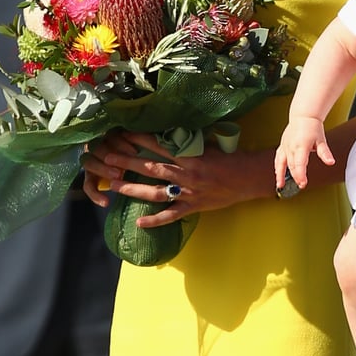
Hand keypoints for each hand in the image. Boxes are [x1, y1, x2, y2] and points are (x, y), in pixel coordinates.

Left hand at [83, 131, 273, 227]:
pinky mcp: (193, 207)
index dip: (139, 140)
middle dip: (127, 162)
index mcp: (189, 156)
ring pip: (155, 192)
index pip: (159, 146)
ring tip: (113, 185)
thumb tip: (169, 133)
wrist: (248, 178)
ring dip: (133, 189)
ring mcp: (188, 192)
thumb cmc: (230, 159)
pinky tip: (138, 221)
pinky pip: (171, 215)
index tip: (123, 134)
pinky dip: (155, 220)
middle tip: (107, 157)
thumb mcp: (208, 145)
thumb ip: (189, 143)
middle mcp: (186, 174)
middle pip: (151, 168)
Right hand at [275, 118, 334, 189]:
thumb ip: (325, 153)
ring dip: (281, 175)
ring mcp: (285, 146)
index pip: (300, 164)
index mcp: (301, 145)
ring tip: (281, 185)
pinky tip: (278, 174)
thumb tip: (331, 162)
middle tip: (301, 185)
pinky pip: (278, 158)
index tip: (303, 183)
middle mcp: (291, 146)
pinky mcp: (282, 145)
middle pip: (292, 165)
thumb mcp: (321, 140)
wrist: (303, 116)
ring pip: (282, 163)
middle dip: (295, 176)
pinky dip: (277, 167)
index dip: (301, 175)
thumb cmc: (313, 127)